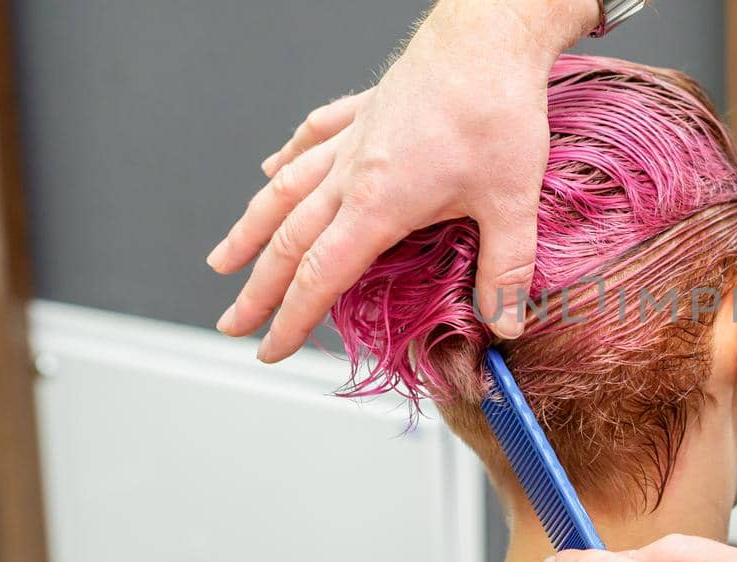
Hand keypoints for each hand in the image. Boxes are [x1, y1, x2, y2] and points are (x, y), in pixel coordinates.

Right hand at [206, 0, 598, 361]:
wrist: (489, 38)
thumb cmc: (497, 112)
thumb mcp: (511, 203)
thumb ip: (506, 270)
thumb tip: (506, 325)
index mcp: (378, 203)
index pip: (321, 275)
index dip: (293, 318)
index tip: (270, 348)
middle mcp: (352, 172)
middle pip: (290, 240)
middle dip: (258, 288)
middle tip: (233, 322)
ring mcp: (355, 138)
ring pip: (287, 189)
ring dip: (252, 228)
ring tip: (224, 259)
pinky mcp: (368, 108)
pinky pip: (314, 137)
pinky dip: (289, 158)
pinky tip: (272, 169)